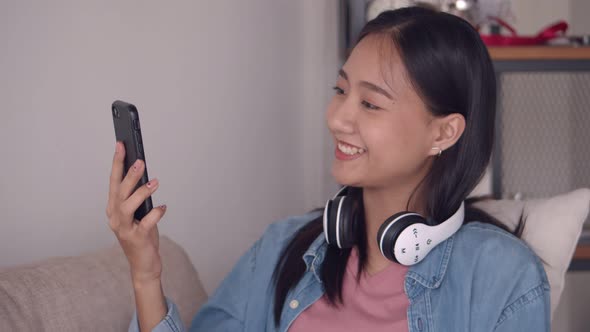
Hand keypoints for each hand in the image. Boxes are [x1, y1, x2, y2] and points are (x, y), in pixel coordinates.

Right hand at [106, 142, 166, 284]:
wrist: (143, 264)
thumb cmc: (141, 234)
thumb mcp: (138, 213)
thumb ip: (138, 197)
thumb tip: (146, 175)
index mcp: (113, 207)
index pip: (113, 181)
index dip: (116, 162)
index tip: (121, 145)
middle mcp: (114, 217)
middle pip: (119, 191)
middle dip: (129, 175)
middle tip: (139, 160)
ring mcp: (123, 229)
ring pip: (127, 206)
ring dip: (141, 192)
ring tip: (154, 182)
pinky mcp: (136, 239)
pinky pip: (146, 224)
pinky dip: (155, 214)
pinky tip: (163, 208)